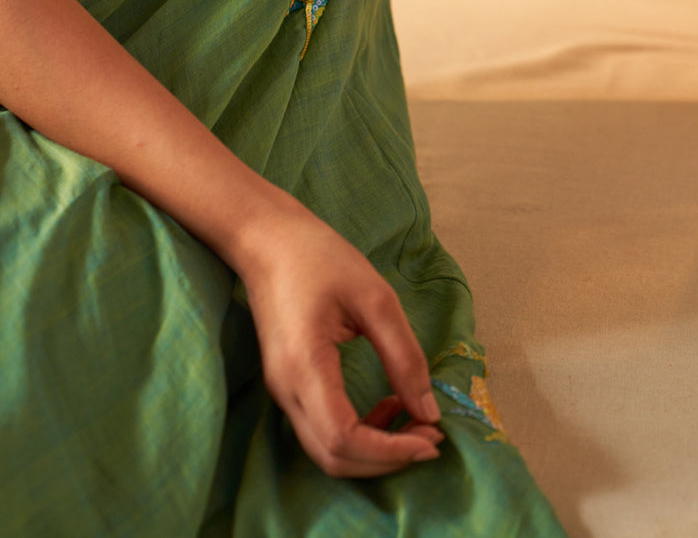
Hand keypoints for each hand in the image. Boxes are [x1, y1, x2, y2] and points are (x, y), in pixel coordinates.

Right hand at [234, 194, 443, 478]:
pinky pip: (322, 430)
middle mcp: (286, 389)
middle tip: (431, 437)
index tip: (431, 440)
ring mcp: (282, 391)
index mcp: (305, 365)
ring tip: (414, 420)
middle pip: (334, 458)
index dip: (389, 451)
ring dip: (374, 449)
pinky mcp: (287, 386)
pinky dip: (359, 433)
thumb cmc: (319, 257)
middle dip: (387, 458)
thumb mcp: (375, 298)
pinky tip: (387, 404)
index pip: (343, 438)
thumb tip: (429, 412)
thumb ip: (404, 357)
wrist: (266, 238)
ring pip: (327, 451)